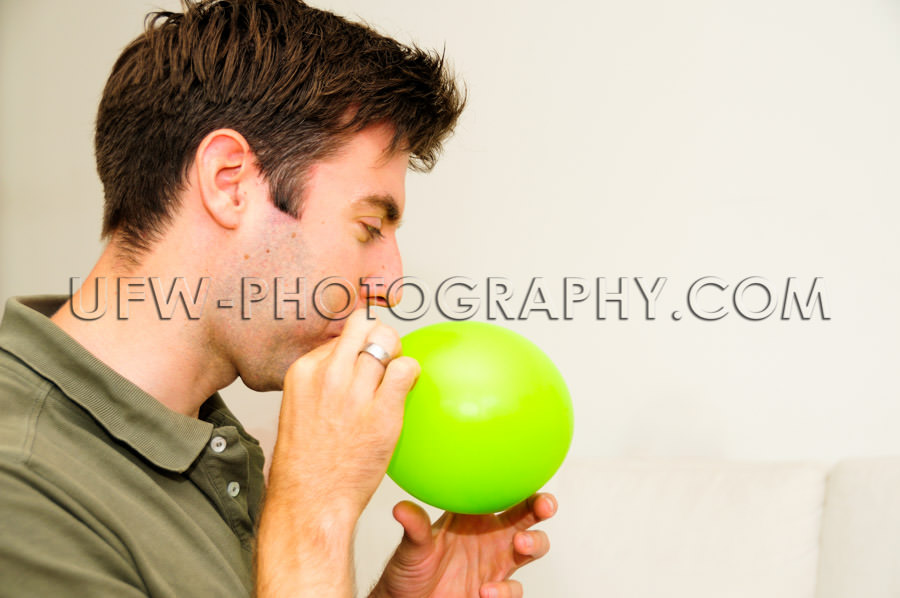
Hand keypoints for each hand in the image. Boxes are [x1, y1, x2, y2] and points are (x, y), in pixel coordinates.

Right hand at [269, 308, 418, 516]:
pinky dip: (412, 373)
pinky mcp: (382, 412)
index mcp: (304, 370)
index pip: (341, 334)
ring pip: (387, 341)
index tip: (363, 363)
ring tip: (396, 377)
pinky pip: (406, 370)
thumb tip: (349, 359)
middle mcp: (329, 375)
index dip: (357, 346)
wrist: (311, 499)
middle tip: (386, 357)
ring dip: (397, 355)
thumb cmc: (307, 459)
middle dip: (380, 336)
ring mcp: (355, 392)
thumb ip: (322, 379)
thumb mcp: (300, 405)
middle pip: (364, 325)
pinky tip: (408, 387)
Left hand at [370, 493, 556, 597]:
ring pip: (531, 547)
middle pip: (527, 516)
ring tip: (520, 544)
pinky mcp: (494, 591)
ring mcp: (495, 563)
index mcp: (473, 516)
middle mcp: (490, 536)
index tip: (526, 476)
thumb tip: (401, 509)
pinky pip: (512, 588)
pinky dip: (505, 590)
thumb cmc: (409, 570)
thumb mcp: (411, 548)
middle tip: (544, 506)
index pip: (501, 494)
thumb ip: (414, 529)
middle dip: (541, 506)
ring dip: (533, 543)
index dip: (518, 483)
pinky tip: (486, 591)